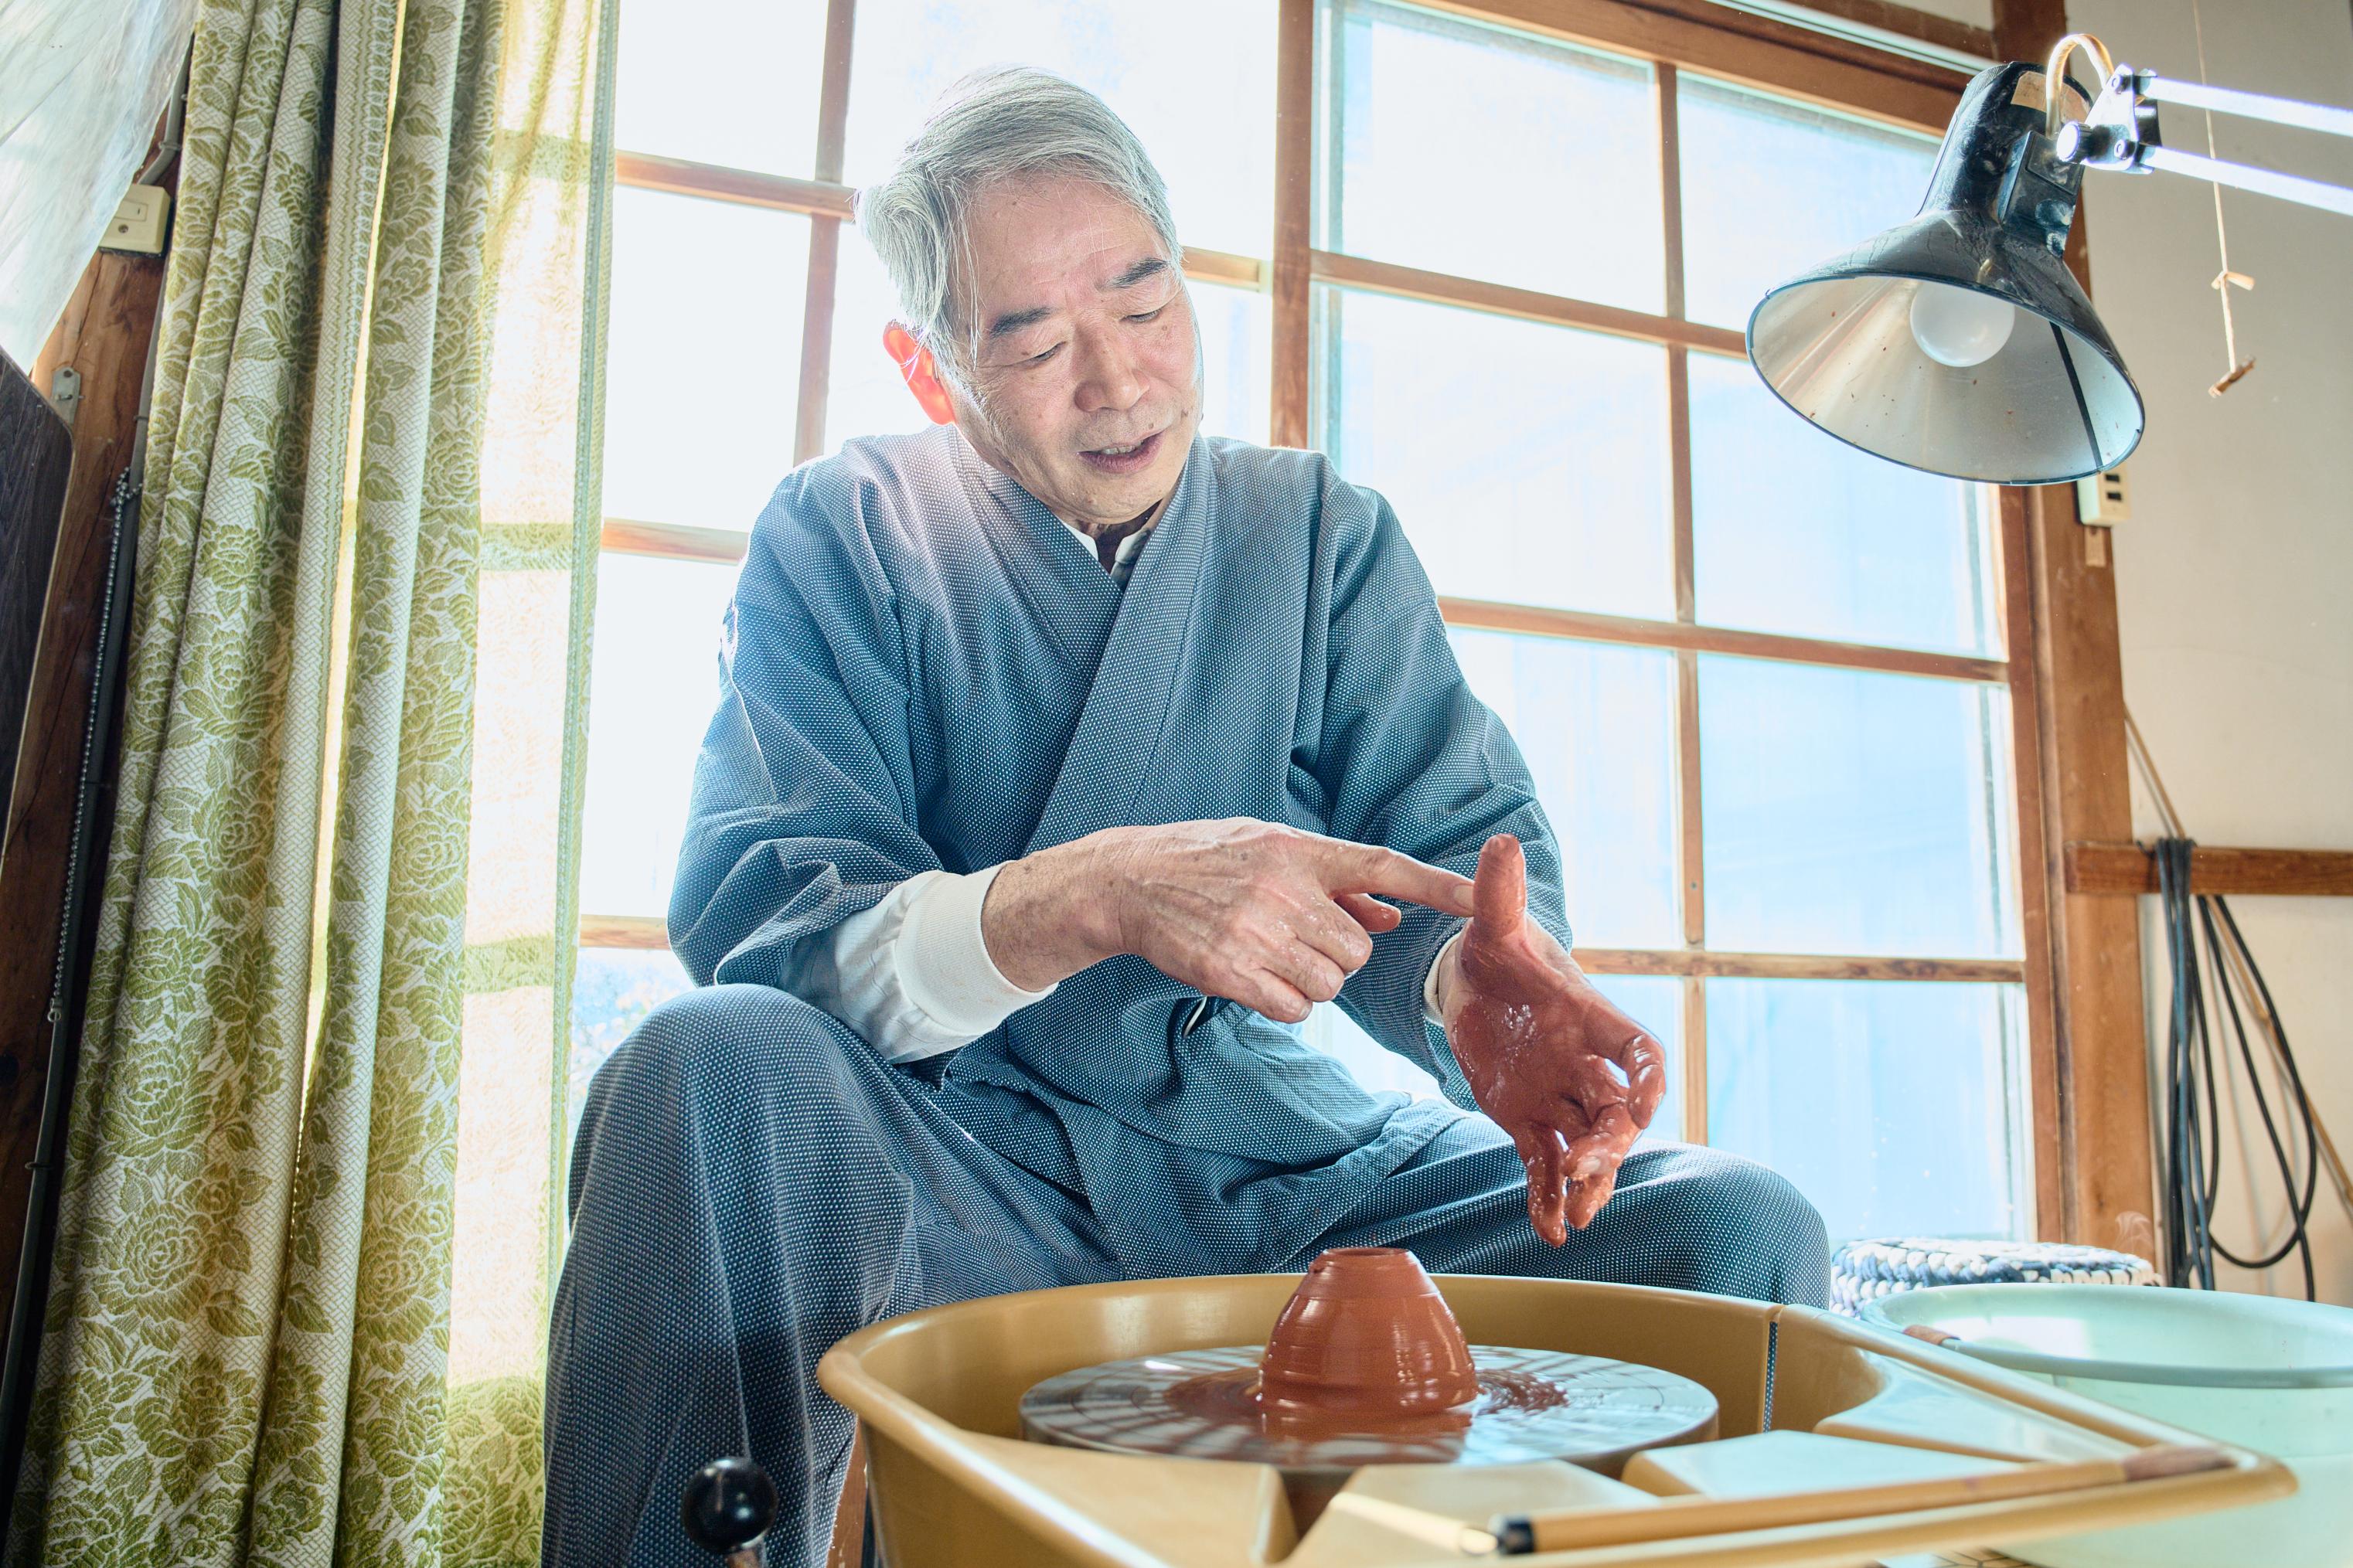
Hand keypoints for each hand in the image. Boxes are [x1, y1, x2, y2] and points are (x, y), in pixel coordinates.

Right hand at [984, 819, 1475, 1020]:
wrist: (1130, 882)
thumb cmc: (1209, 863)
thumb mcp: (1272, 851)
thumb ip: (1335, 883)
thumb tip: (1392, 915)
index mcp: (1300, 850)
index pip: (1386, 866)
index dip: (1438, 885)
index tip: (1480, 901)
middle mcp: (1284, 888)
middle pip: (1358, 949)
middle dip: (1339, 956)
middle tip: (1299, 942)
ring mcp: (1257, 930)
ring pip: (1329, 983)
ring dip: (1311, 982)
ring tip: (1271, 956)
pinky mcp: (1230, 970)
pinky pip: (1295, 1008)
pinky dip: (1284, 1003)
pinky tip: (1255, 979)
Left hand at [1441, 834, 1666, 1244]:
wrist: (1475, 978)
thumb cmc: (1497, 947)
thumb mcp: (1492, 921)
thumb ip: (1499, 892)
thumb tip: (1501, 842)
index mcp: (1593, 1020)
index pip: (1639, 1055)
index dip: (1644, 1081)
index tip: (1641, 1104)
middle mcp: (1586, 1066)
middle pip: (1616, 1113)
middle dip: (1609, 1143)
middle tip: (1586, 1167)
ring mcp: (1558, 1098)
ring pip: (1585, 1148)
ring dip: (1585, 1182)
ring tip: (1574, 1219)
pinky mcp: (1526, 1121)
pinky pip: (1543, 1165)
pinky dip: (1545, 1199)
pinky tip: (1546, 1232)